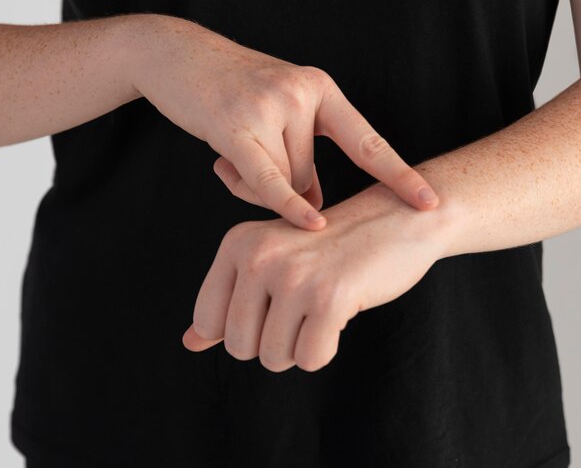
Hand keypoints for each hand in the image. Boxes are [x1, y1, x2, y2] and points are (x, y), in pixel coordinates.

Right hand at [127, 15, 439, 230]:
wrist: (175, 54)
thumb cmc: (230, 90)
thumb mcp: (277, 113)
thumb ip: (302, 158)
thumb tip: (316, 212)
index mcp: (320, 88)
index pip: (367, 141)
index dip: (400, 175)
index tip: (430, 202)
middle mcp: (303, 93)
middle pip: (309, 175)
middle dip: (283, 189)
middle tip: (241, 162)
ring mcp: (272, 105)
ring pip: (283, 180)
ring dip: (253, 186)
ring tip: (224, 152)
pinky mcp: (237, 124)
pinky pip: (270, 178)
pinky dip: (288, 205)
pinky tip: (311, 222)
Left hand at [181, 183, 457, 371]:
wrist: (392, 220)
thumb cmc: (329, 247)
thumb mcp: (272, 262)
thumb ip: (227, 302)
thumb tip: (188, 344)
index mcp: (238, 243)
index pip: (208, 321)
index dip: (242, 326)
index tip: (274, 300)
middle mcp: (258, 256)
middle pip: (240, 347)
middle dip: (274, 340)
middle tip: (304, 303)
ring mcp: (294, 275)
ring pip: (275, 358)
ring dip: (301, 344)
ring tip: (322, 302)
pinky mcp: (329, 297)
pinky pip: (310, 359)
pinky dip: (326, 348)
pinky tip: (340, 310)